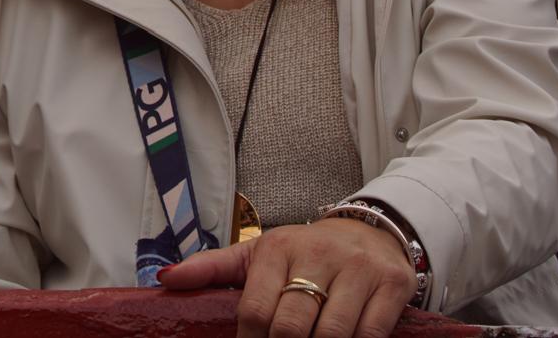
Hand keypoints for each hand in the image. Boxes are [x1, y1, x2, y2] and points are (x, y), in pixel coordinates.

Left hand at [160, 220, 415, 337]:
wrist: (369, 230)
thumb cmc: (304, 251)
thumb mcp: (257, 253)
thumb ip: (211, 268)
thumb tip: (165, 280)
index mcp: (278, 248)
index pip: (256, 310)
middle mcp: (319, 254)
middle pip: (292, 326)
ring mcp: (358, 269)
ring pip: (333, 335)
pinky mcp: (392, 285)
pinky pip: (370, 334)